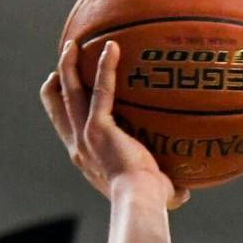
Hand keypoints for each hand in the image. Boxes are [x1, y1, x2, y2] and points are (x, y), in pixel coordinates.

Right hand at [40, 40, 188, 209]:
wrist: (141, 201)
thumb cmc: (151, 202)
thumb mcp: (151, 191)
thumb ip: (164, 187)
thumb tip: (185, 192)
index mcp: (84, 156)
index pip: (64, 123)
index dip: (60, 101)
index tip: (65, 83)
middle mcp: (78, 143)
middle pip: (57, 102)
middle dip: (59, 76)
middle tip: (68, 54)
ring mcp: (85, 133)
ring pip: (69, 90)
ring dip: (69, 63)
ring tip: (77, 41)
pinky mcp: (99, 126)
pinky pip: (101, 89)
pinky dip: (104, 67)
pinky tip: (113, 47)